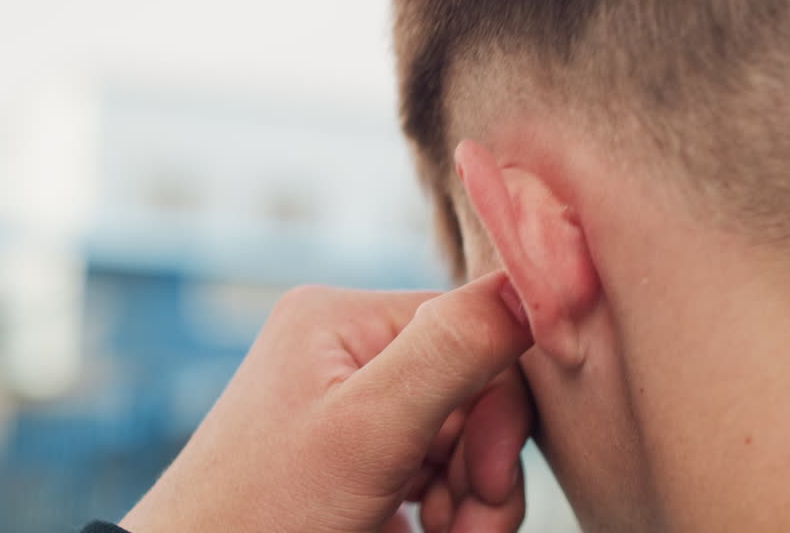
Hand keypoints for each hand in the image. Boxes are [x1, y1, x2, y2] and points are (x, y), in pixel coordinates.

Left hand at [119, 271, 534, 532]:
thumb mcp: (367, 429)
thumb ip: (452, 350)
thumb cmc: (260, 518)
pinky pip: (433, 471)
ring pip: (461, 441)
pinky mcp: (354, 461)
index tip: (490, 484)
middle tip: (469, 529)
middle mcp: (346, 352)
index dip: (500, 412)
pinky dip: (443, 510)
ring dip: (470, 500)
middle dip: (483, 469)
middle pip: (471, 394)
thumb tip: (529, 281)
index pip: (474, 333)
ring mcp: (349, 409)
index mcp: (343, 319)